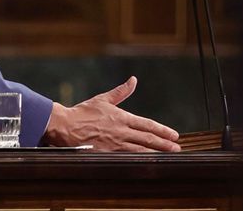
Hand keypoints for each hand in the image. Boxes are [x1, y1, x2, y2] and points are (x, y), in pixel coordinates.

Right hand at [42, 76, 180, 151]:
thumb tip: (133, 80)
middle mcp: (121, 131)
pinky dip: (139, 160)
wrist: (65, 126)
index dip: (162, 130)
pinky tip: (146, 162)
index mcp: (121, 117)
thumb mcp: (103, 99)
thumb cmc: (82, 112)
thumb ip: (121, 92)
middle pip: (147, 139)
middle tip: (177, 148)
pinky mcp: (108, 154)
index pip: (147, 124)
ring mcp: (115, 144)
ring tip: (168, 156)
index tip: (174, 135)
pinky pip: (127, 158)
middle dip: (164, 144)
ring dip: (155, 153)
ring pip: (140, 150)